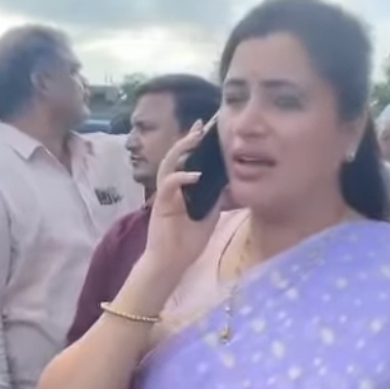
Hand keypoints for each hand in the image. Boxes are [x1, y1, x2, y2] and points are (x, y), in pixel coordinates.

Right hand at [144, 120, 222, 275]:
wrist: (172, 262)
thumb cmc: (188, 242)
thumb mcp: (209, 216)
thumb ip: (215, 199)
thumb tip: (229, 183)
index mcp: (182, 190)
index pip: (186, 162)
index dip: (194, 146)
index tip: (205, 130)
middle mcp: (171, 188)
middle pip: (175, 157)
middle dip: (187, 140)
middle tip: (200, 126)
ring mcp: (164, 195)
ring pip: (168, 165)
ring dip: (180, 151)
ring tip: (194, 139)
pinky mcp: (161, 205)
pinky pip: (168, 185)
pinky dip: (181, 177)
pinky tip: (195, 175)